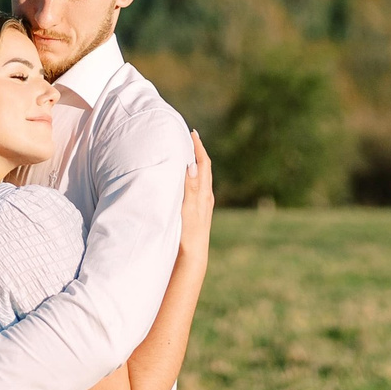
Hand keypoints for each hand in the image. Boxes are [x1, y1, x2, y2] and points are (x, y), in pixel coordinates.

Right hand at [179, 129, 214, 265]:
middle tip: (188, 138)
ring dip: (194, 163)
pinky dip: (192, 176)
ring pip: (201, 178)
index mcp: (204, 193)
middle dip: (197, 152)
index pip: (203, 163)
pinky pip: (197, 187)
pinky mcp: (197, 212)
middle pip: (204, 168)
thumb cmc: (189, 233)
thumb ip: (190, 187)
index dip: (198, 147)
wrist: (192, 256)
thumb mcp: (188, 208)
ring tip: (185, 153)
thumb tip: (192, 164)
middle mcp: (206, 197)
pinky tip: (185, 180)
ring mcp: (202, 205)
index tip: (192, 132)